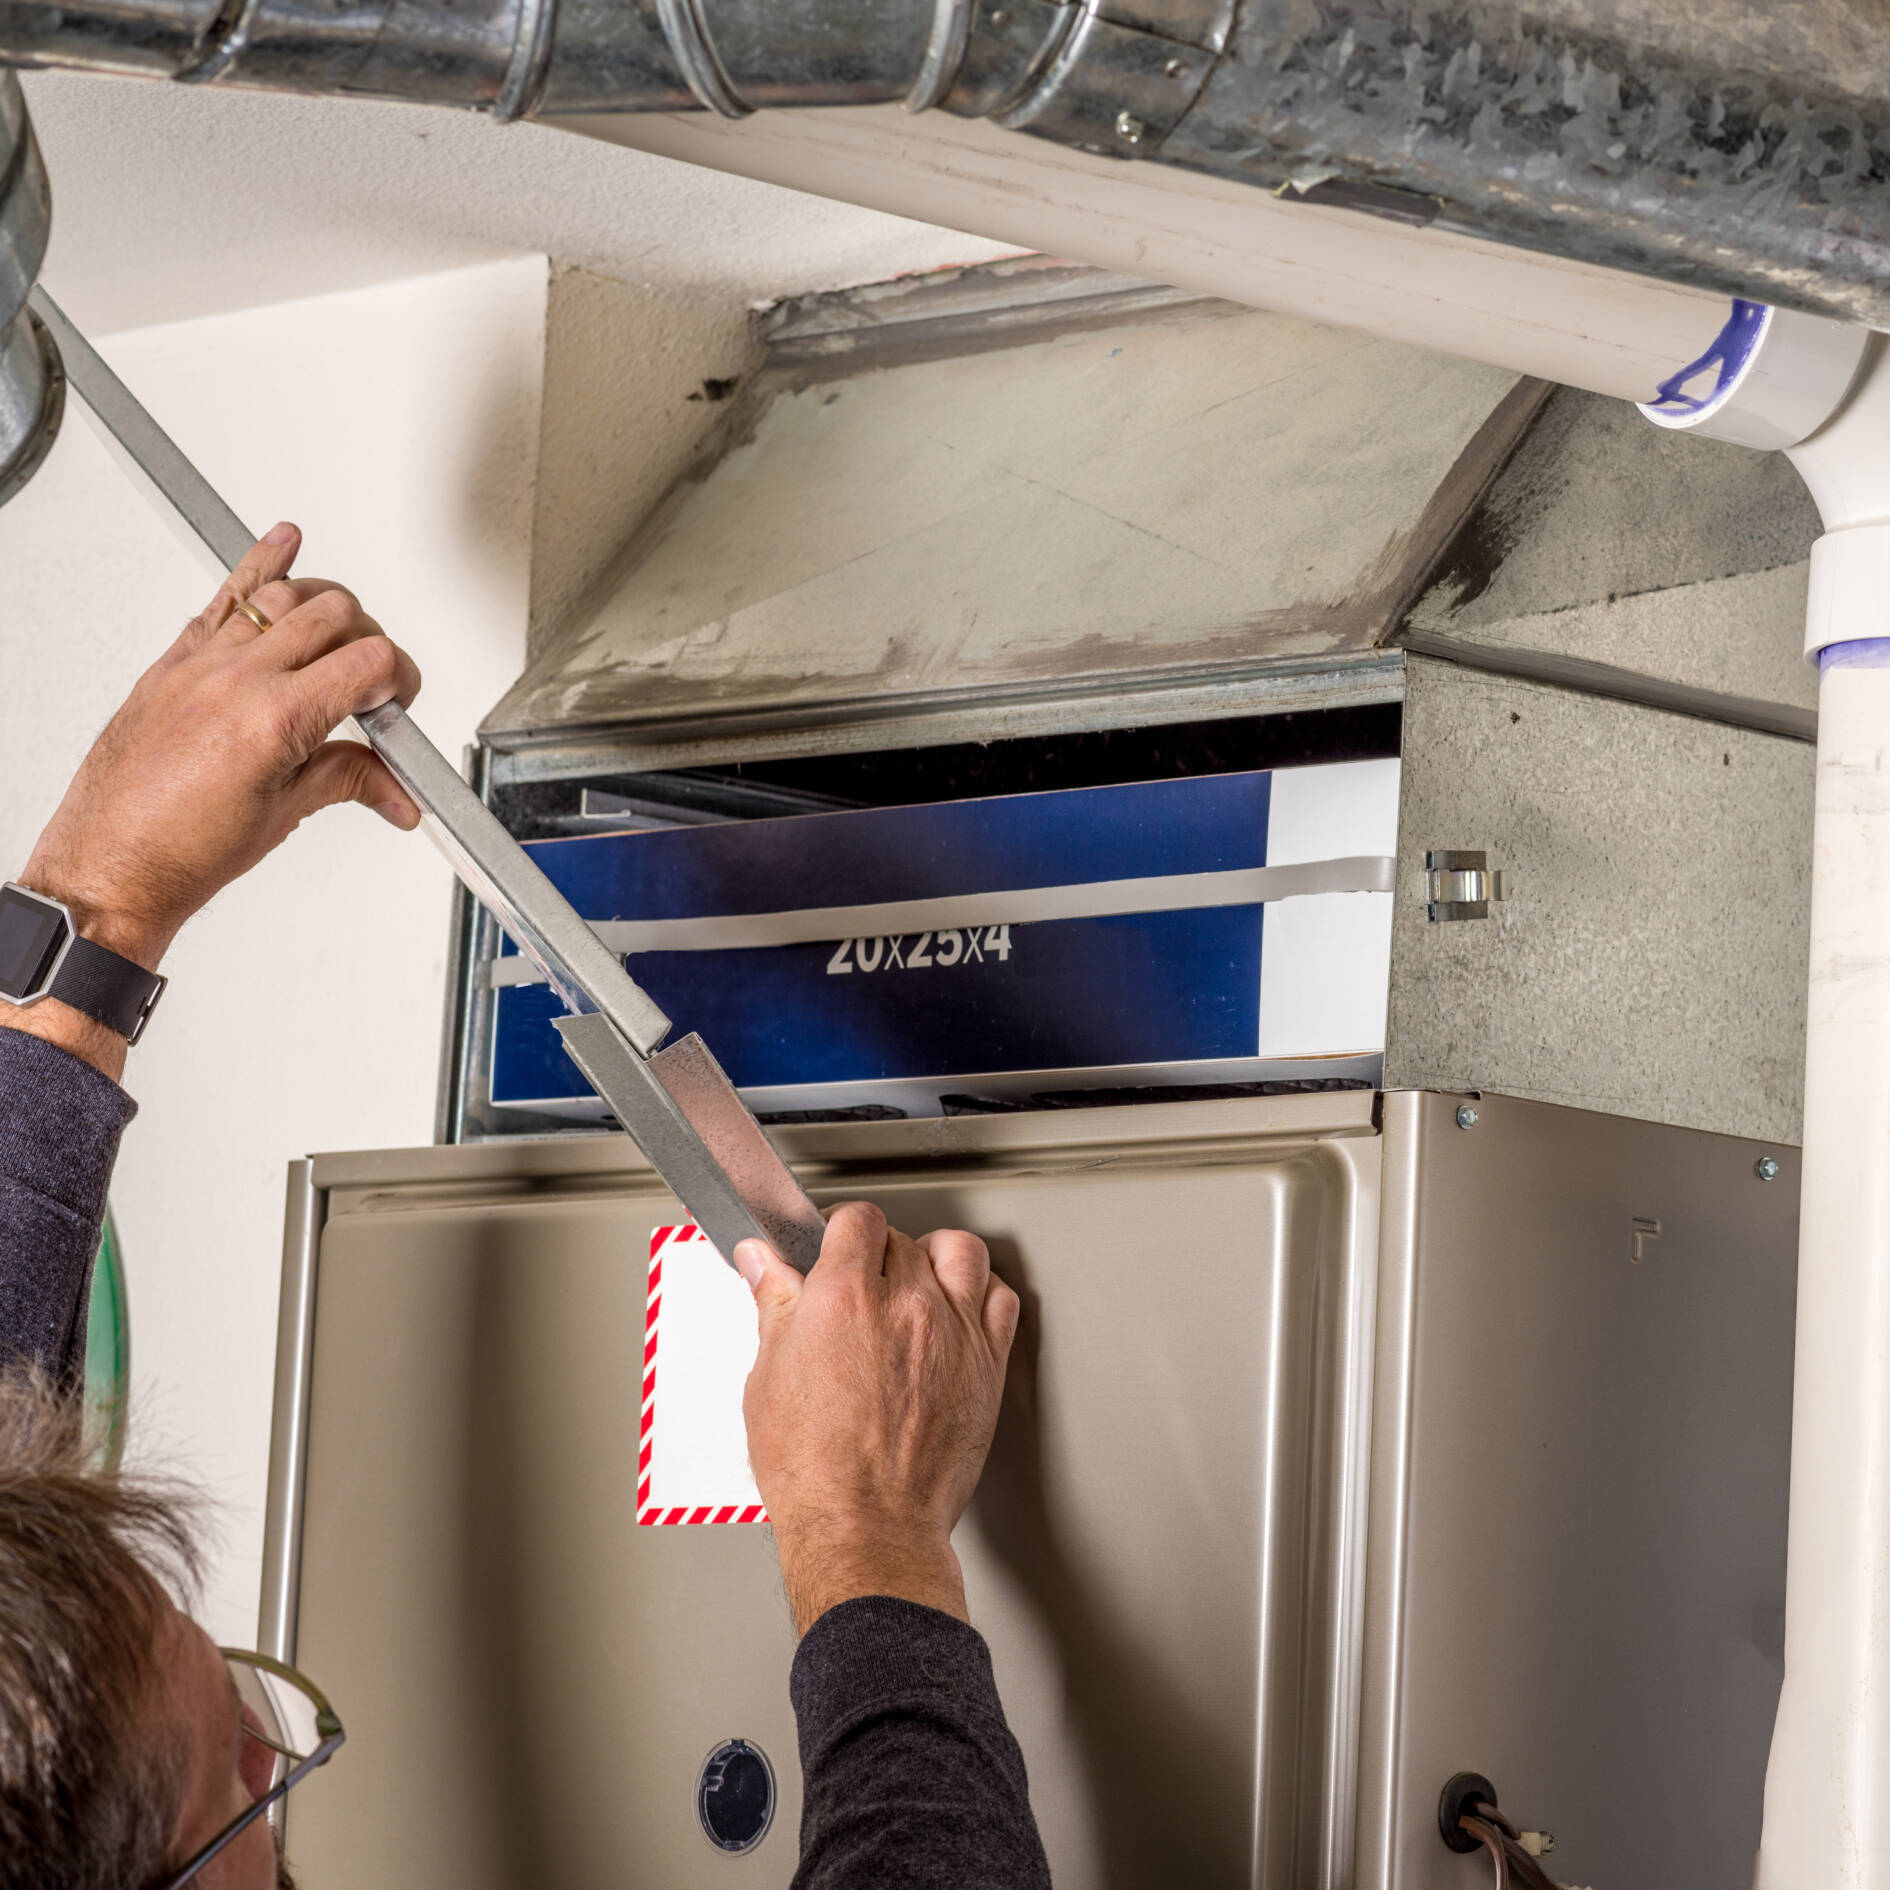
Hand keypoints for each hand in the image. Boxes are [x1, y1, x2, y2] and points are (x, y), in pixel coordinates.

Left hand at [4, 524, 421, 1076]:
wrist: (110, 865)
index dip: (400, 679)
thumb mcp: (285, 815)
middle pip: (333, 616)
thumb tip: (394, 786)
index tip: (398, 701)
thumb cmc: (181, 852)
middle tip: (373, 681)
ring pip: (282, 595)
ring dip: (325, 603)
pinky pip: (223, 599)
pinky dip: (258, 565)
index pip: (368, 665)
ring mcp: (200, 665)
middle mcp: (235, 680)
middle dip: (370, 642)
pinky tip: (283, 542)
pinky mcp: (172, 664)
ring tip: (343, 628)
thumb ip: (348, 780)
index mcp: (274, 721)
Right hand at [734, 1202, 1020, 1635]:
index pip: (856, 1219)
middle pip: (902, 1237)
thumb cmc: (815, 1472)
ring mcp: (952, 1331)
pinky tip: (960, 1308)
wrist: (867, 1529)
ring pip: (960, 1251)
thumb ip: (774, 1306)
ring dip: (936, 1259)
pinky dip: (981, 1293)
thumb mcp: (768, 1379)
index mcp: (843, 1298)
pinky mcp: (987, 1363)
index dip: (841, 1230)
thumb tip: (762, 1262)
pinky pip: (1001, 1297)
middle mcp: (904, 1304)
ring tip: (916, 1281)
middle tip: (864, 1284)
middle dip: (879, 1253)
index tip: (835, 1247)